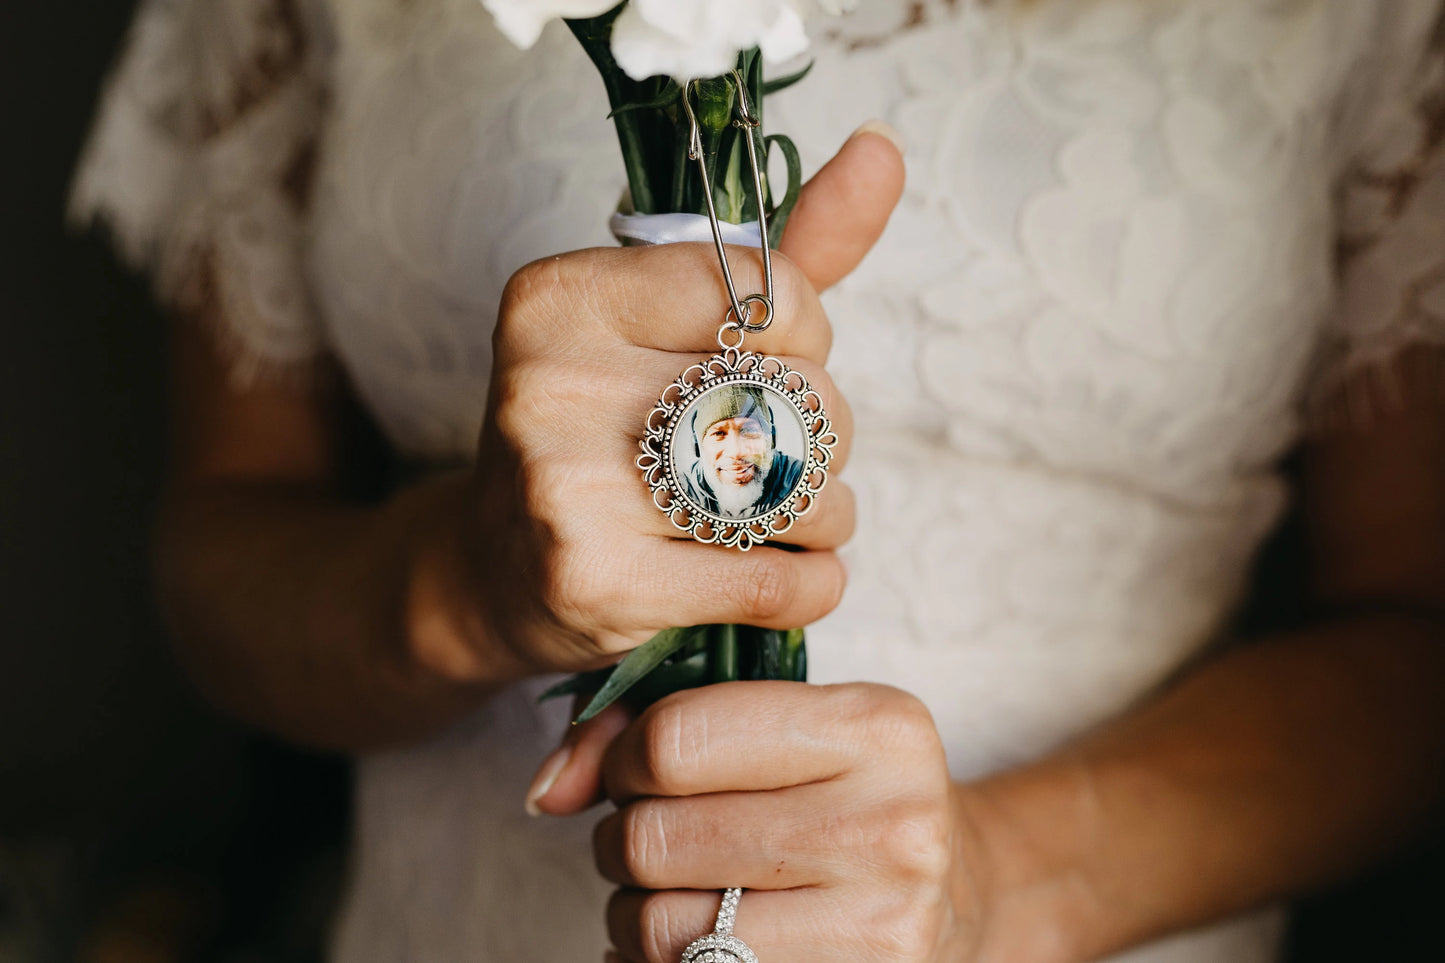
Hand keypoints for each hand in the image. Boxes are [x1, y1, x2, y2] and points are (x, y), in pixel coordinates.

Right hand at [405, 127, 905, 682]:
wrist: (495, 570)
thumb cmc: (600, 433)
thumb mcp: (668, 327)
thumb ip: (780, 250)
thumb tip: (882, 147)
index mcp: (567, 296)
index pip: (772, 292)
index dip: (799, 342)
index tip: (756, 368)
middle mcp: (553, 381)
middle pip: (802, 396)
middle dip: (820, 436)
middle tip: (769, 456)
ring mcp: (566, 486)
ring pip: (804, 494)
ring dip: (824, 514)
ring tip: (770, 518)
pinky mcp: (596, 581)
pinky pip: (784, 581)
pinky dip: (815, 581)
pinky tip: (784, 573)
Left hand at [539, 681, 981, 961]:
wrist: (960, 890)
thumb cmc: (839, 797)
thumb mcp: (780, 729)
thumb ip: (652, 728)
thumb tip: (546, 790)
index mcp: (875, 726)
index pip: (678, 739)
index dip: (625, 759)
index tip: (638, 774)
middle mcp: (894, 822)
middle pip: (658, 839)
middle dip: (624, 843)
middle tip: (650, 843)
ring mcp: (886, 923)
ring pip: (662, 930)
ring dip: (635, 916)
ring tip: (675, 898)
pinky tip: (695, 949)